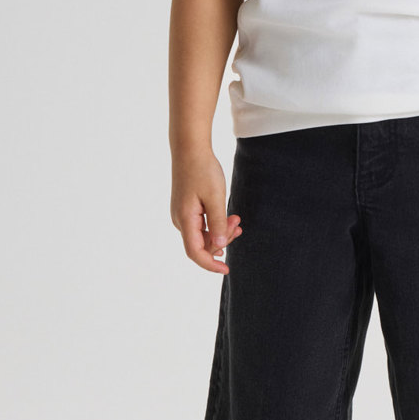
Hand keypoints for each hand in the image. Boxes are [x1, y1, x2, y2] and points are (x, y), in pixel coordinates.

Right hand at [171, 149, 242, 273]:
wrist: (190, 149)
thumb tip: (218, 247)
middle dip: (222, 240)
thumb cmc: (203, 170)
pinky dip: (216, 224)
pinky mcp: (186, 208)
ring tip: (236, 219)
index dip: (210, 264)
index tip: (226, 270)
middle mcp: (180, 220)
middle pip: (201, 244)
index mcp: (185, 219)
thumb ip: (217, 224)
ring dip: (221, 231)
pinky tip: (229, 218)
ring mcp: (182, 214)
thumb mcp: (215, 198)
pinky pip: (201, 225)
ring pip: (203, 235)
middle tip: (238, 225)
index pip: (195, 252)